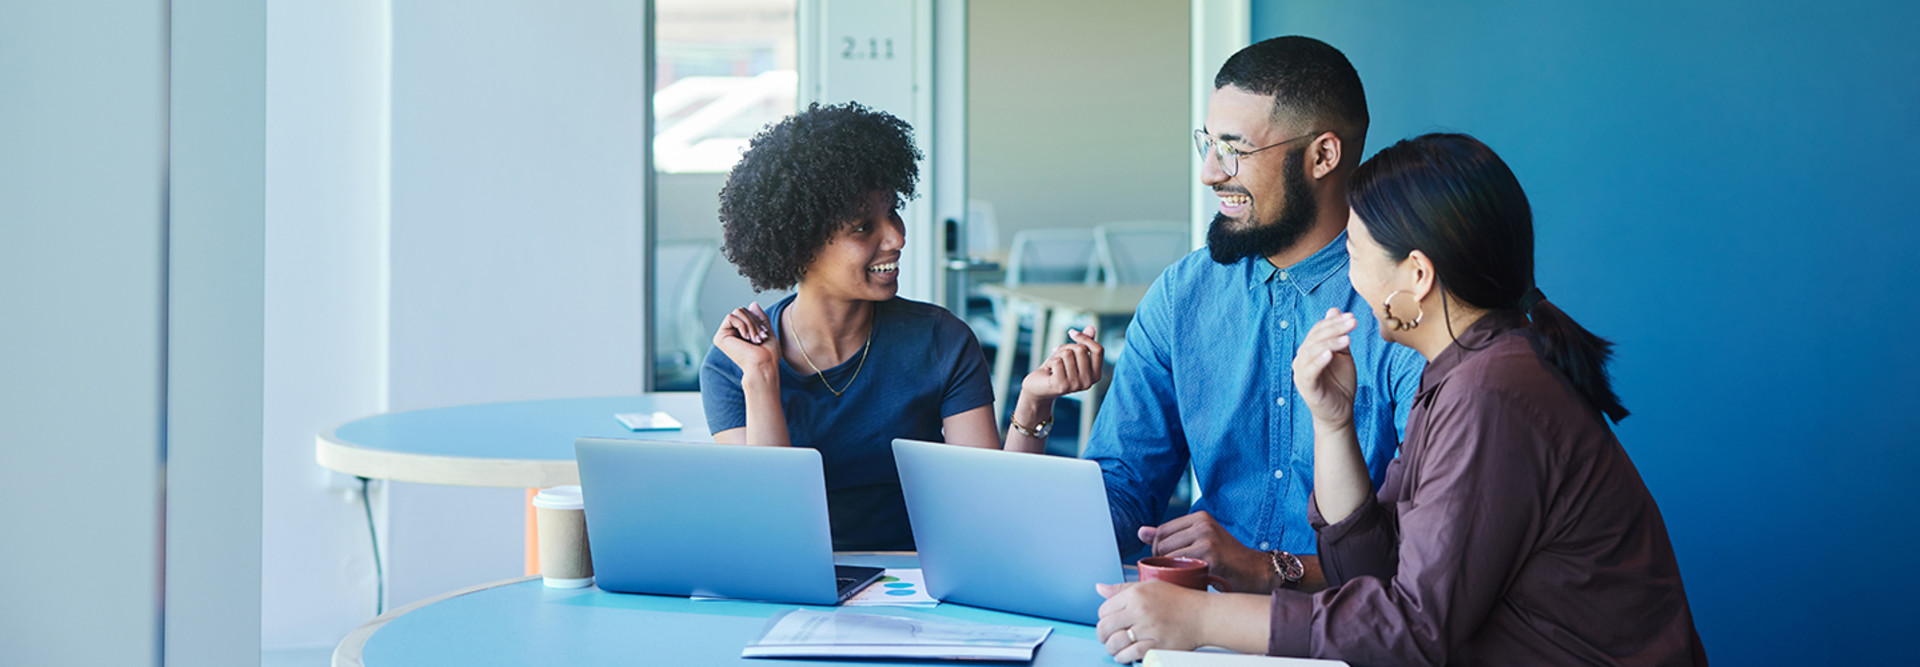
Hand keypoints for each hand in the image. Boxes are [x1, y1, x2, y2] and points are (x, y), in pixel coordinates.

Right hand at [712, 302, 778, 373]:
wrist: (764, 365)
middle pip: (742, 310)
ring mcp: (724, 335)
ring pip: (737, 311)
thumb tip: (752, 304)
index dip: (757, 319)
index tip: (765, 334)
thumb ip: (760, 317)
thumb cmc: (768, 354)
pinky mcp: (720, 337)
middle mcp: (731, 333)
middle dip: (754, 321)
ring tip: (755, 339)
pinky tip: (746, 338)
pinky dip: (742, 325)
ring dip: (750, 324)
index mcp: (741, 332)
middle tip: (761, 337)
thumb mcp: (766, 330)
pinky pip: (731, 317)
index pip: (747, 312)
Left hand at [1020, 325, 1103, 400]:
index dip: (1085, 338)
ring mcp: (1075, 385)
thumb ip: (1084, 343)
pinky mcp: (1062, 385)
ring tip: (1053, 366)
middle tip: (1058, 357)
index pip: (1098, 350)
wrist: (1038, 388)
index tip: (1071, 332)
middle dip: (1066, 347)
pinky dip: (1049, 362)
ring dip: (1056, 355)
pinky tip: (1048, 371)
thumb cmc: (1057, 369)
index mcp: (1096, 375)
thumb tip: (1091, 327)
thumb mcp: (1072, 355)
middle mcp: (1088, 382)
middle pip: (1081, 349)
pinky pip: (1057, 361)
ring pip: (1067, 354)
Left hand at [1095, 581, 1210, 663]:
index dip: (1103, 619)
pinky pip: (1131, 654)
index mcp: (1136, 594)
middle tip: (1106, 638)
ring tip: (1115, 648)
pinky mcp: (1157, 646)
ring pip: (1115, 643)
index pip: (1103, 610)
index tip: (1109, 623)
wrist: (1202, 615)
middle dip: (1102, 636)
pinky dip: (1124, 657)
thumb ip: (1122, 589)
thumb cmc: (1177, 600)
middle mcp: (1140, 610)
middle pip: (1105, 628)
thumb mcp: (1149, 586)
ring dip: (1111, 649)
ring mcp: (1149, 629)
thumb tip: (1099, 588)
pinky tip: (1125, 655)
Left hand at [1137, 511, 1273, 592]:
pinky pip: (1179, 567)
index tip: (1167, 561)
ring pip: (1167, 556)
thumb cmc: (1227, 559)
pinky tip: (1191, 580)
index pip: (1162, 530)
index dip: (1158, 548)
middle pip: (1161, 544)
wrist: (1256, 572)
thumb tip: (1140, 531)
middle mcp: (1203, 524)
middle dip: (1161, 561)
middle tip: (1175, 572)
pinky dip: (1179, 577)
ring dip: (1170, 570)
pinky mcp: (1210, 557)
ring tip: (1184, 576)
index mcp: (1200, 517)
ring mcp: (1207, 540)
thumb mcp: (1200, 541)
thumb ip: (1171, 536)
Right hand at [1291, 308, 1358, 429]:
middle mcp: (1302, 360)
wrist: (1340, 412)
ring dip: (1330, 343)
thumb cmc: (1340, 383)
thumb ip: (1338, 335)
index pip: (1318, 331)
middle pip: (1315, 338)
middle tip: (1353, 322)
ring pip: (1311, 352)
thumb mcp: (1343, 355)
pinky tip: (1331, 354)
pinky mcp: (1306, 387)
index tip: (1352, 317)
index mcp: (1310, 350)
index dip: (1334, 322)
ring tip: (1348, 339)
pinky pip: (1309, 371)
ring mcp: (1302, 373)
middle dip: (1335, 328)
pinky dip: (1319, 361)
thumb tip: (1333, 310)